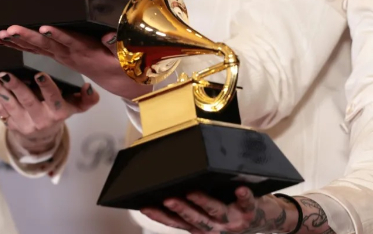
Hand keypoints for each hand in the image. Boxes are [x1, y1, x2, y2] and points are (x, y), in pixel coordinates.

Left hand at [0, 25, 149, 99]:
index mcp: (85, 52)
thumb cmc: (120, 65)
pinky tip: (4, 40)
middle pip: (46, 45)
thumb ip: (116, 45)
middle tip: (10, 30)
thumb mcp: (124, 57)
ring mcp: (62, 57)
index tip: (44, 28)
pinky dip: (19, 46)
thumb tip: (110, 35)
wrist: (116, 80)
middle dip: (27, 37)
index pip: (70, 42)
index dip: (57, 35)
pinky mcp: (58, 56)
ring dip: (18, 42)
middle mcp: (69, 55)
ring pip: (37, 49)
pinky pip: (36, 51)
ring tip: (2, 35)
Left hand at [0, 71, 98, 153]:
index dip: (47, 87)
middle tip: (6, 73)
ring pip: (10, 106)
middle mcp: (41, 120)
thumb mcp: (76, 106)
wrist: (45, 134)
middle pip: (28, 101)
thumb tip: (89, 87)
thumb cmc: (61, 111)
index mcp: (58, 113)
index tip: (39, 74)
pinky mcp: (11, 125)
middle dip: (16, 87)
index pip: (54, 99)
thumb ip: (87, 98)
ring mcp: (24, 124)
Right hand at [141, 187, 298, 233]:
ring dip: (203, 203)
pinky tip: (241, 188)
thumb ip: (193, 207)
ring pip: (215, 212)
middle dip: (180, 210)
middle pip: (195, 220)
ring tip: (193, 192)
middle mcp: (216, 227)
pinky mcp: (251, 211)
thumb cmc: (233, 212)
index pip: (177, 223)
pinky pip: (247, 203)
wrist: (268, 220)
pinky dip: (244, 196)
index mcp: (202, 227)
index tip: (145, 206)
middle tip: (167, 200)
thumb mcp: (211, 216)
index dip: (160, 217)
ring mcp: (233, 221)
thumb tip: (169, 185)